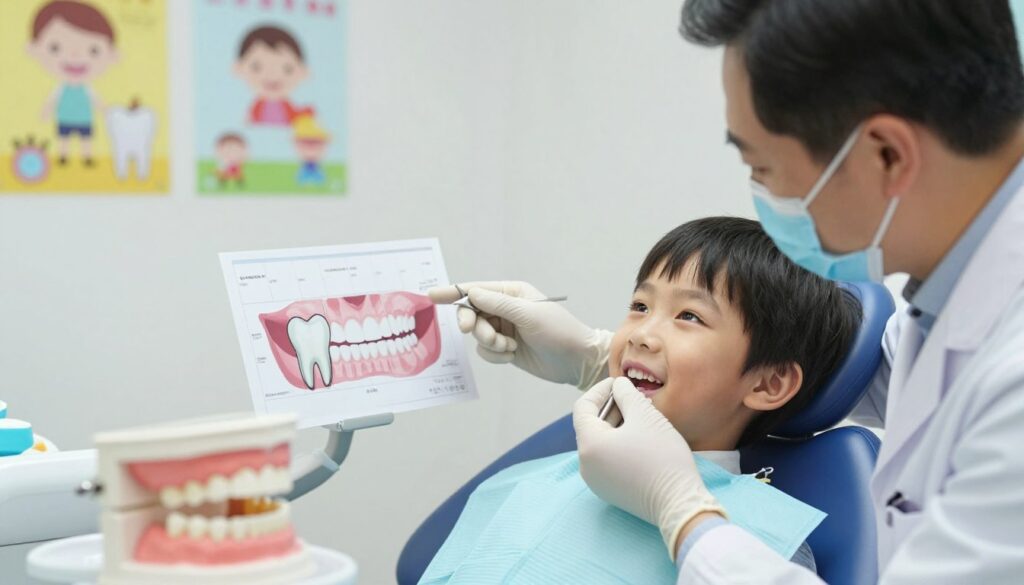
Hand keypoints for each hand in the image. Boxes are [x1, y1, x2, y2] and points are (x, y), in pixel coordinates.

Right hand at [429, 281, 611, 388]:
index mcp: (511, 292)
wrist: (577, 361)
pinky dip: (495, 355)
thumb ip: (497, 304)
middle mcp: (505, 308)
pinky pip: (486, 351)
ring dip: (490, 343)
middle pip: (471, 313)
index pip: (476, 290)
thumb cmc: (559, 332)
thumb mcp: (529, 314)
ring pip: (477, 335)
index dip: (453, 292)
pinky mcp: (505, 348)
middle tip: (477, 331)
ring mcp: (504, 329)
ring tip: (510, 347)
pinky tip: (512, 355)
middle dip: (474, 324)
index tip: (432, 295)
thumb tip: (472, 293)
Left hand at [573, 377, 726, 558]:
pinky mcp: (610, 491)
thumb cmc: (661, 457)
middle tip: (634, 397)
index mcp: (588, 445)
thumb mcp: (645, 416)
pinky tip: (641, 437)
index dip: (600, 390)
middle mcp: (585, 465)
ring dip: (616, 425)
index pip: (583, 407)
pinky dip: (618, 444)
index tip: (619, 382)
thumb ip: (626, 394)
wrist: (679, 503)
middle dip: (611, 407)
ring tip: (640, 415)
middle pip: (590, 425)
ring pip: (600, 443)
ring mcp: (596, 481)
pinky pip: (607, 459)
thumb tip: (618, 386)